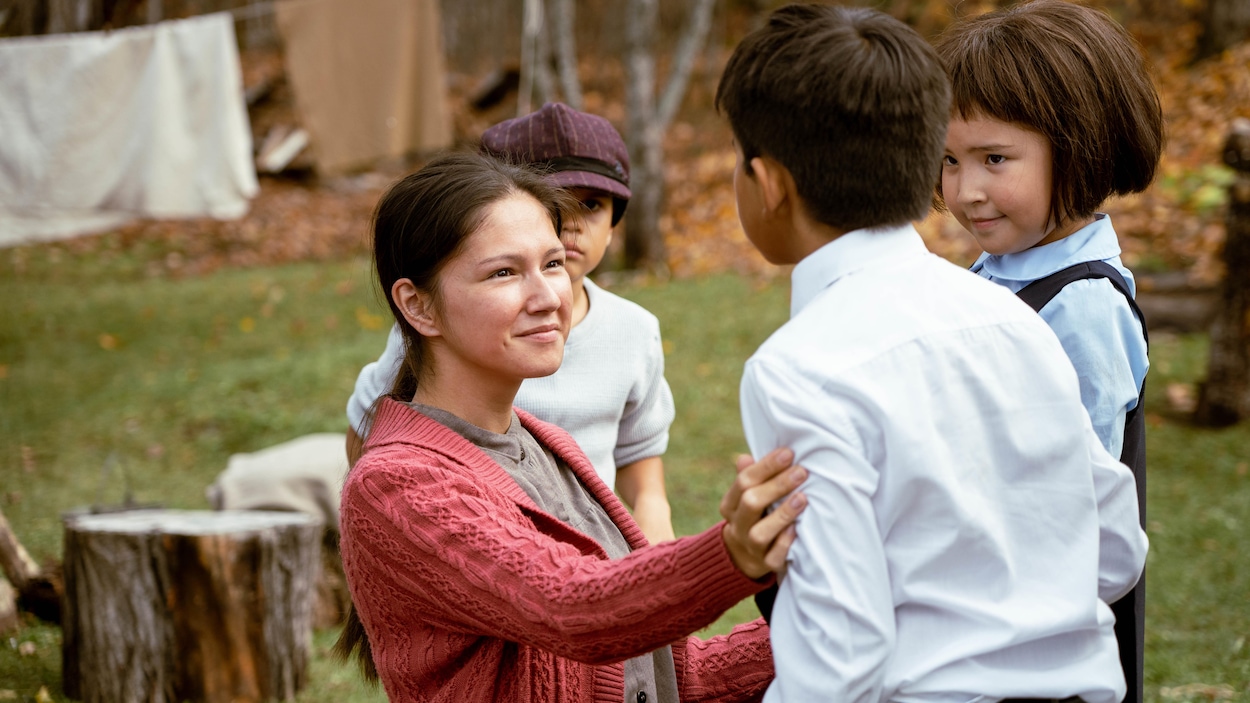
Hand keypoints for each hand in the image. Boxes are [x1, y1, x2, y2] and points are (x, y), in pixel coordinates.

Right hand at [719, 448, 806, 579]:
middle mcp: (737, 526)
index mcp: (730, 505)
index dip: (765, 466)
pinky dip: (785, 543)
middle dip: (777, 486)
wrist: (743, 557)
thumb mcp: (746, 496)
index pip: (743, 482)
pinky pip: (774, 556)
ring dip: (783, 514)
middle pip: (751, 503)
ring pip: (760, 533)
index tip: (788, 453)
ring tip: (802, 498)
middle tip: (801, 472)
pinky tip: (797, 529)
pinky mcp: (766, 563)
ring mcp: (750, 547)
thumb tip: (745, 457)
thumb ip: (749, 477)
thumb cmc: (754, 514)